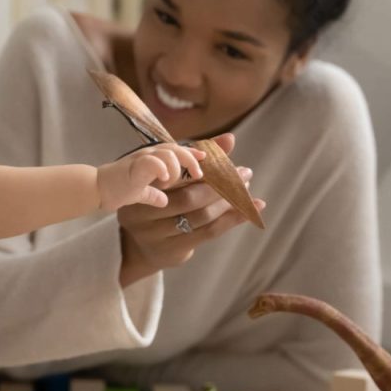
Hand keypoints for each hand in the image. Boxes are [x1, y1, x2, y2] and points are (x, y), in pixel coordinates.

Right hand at [97, 142, 204, 210]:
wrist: (97, 189)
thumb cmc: (118, 189)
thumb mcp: (141, 191)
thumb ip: (154, 193)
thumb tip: (163, 201)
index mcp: (153, 158)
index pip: (176, 150)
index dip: (192, 153)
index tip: (205, 160)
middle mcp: (149, 155)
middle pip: (176, 149)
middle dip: (191, 160)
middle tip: (201, 175)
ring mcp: (141, 160)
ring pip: (168, 153)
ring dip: (178, 166)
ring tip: (176, 180)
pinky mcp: (133, 168)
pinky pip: (151, 162)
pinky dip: (162, 168)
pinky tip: (166, 179)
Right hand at [116, 133, 266, 284]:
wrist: (140, 246)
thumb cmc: (159, 203)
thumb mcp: (171, 178)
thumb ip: (197, 158)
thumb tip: (229, 139)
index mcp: (141, 189)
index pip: (176, 176)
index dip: (205, 169)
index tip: (228, 162)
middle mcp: (143, 213)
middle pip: (189, 198)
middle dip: (221, 186)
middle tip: (244, 174)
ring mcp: (156, 235)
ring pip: (201, 216)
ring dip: (228, 203)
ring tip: (246, 190)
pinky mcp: (172, 251)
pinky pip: (208, 233)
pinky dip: (232, 220)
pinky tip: (250, 211)